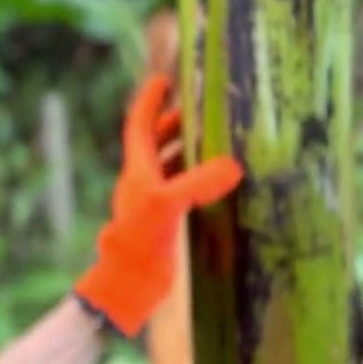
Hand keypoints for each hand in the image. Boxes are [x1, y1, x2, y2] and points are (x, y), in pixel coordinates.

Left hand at [73, 72, 242, 337]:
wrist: (130, 284)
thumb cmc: (141, 240)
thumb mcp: (168, 204)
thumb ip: (198, 182)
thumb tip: (232, 165)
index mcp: (137, 170)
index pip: (140, 126)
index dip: (150, 102)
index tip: (162, 80)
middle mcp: (142, 183)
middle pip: (154, 144)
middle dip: (174, 124)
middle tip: (198, 110)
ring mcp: (153, 203)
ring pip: (169, 168)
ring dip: (187, 152)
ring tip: (215, 142)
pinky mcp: (165, 224)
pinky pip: (181, 192)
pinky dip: (197, 181)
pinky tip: (217, 185)